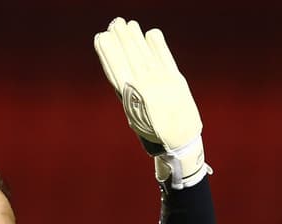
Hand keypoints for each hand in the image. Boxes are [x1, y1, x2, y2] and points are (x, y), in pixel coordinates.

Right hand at [94, 17, 211, 188]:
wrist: (180, 142)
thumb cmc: (152, 131)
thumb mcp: (133, 114)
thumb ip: (127, 92)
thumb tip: (119, 70)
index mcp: (130, 96)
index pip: (116, 68)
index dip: (108, 52)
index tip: (101, 37)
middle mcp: (145, 86)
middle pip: (130, 57)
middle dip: (122, 39)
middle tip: (115, 23)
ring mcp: (162, 81)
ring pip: (145, 54)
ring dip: (136, 38)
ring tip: (129, 24)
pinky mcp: (177, 80)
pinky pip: (165, 57)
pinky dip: (158, 45)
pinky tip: (151, 33)